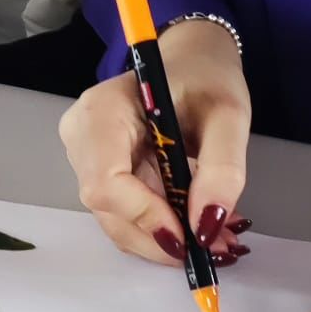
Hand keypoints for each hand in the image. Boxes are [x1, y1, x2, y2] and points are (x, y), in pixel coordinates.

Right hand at [59, 19, 252, 265]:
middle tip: (219, 246)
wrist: (192, 65)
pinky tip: (199, 227)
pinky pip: (129, 219)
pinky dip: (165, 231)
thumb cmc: (204, 78)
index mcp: (101, 112)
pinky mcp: (104, 179)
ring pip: (120, 224)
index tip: (191, 235)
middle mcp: (82, 141)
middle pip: (111, 212)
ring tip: (218, 238)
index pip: (105, 184)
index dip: (146, 217)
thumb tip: (207, 226)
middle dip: (165, 237)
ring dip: (169, 240)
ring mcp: (88, 162)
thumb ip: (222, 169)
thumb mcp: (228, 115)